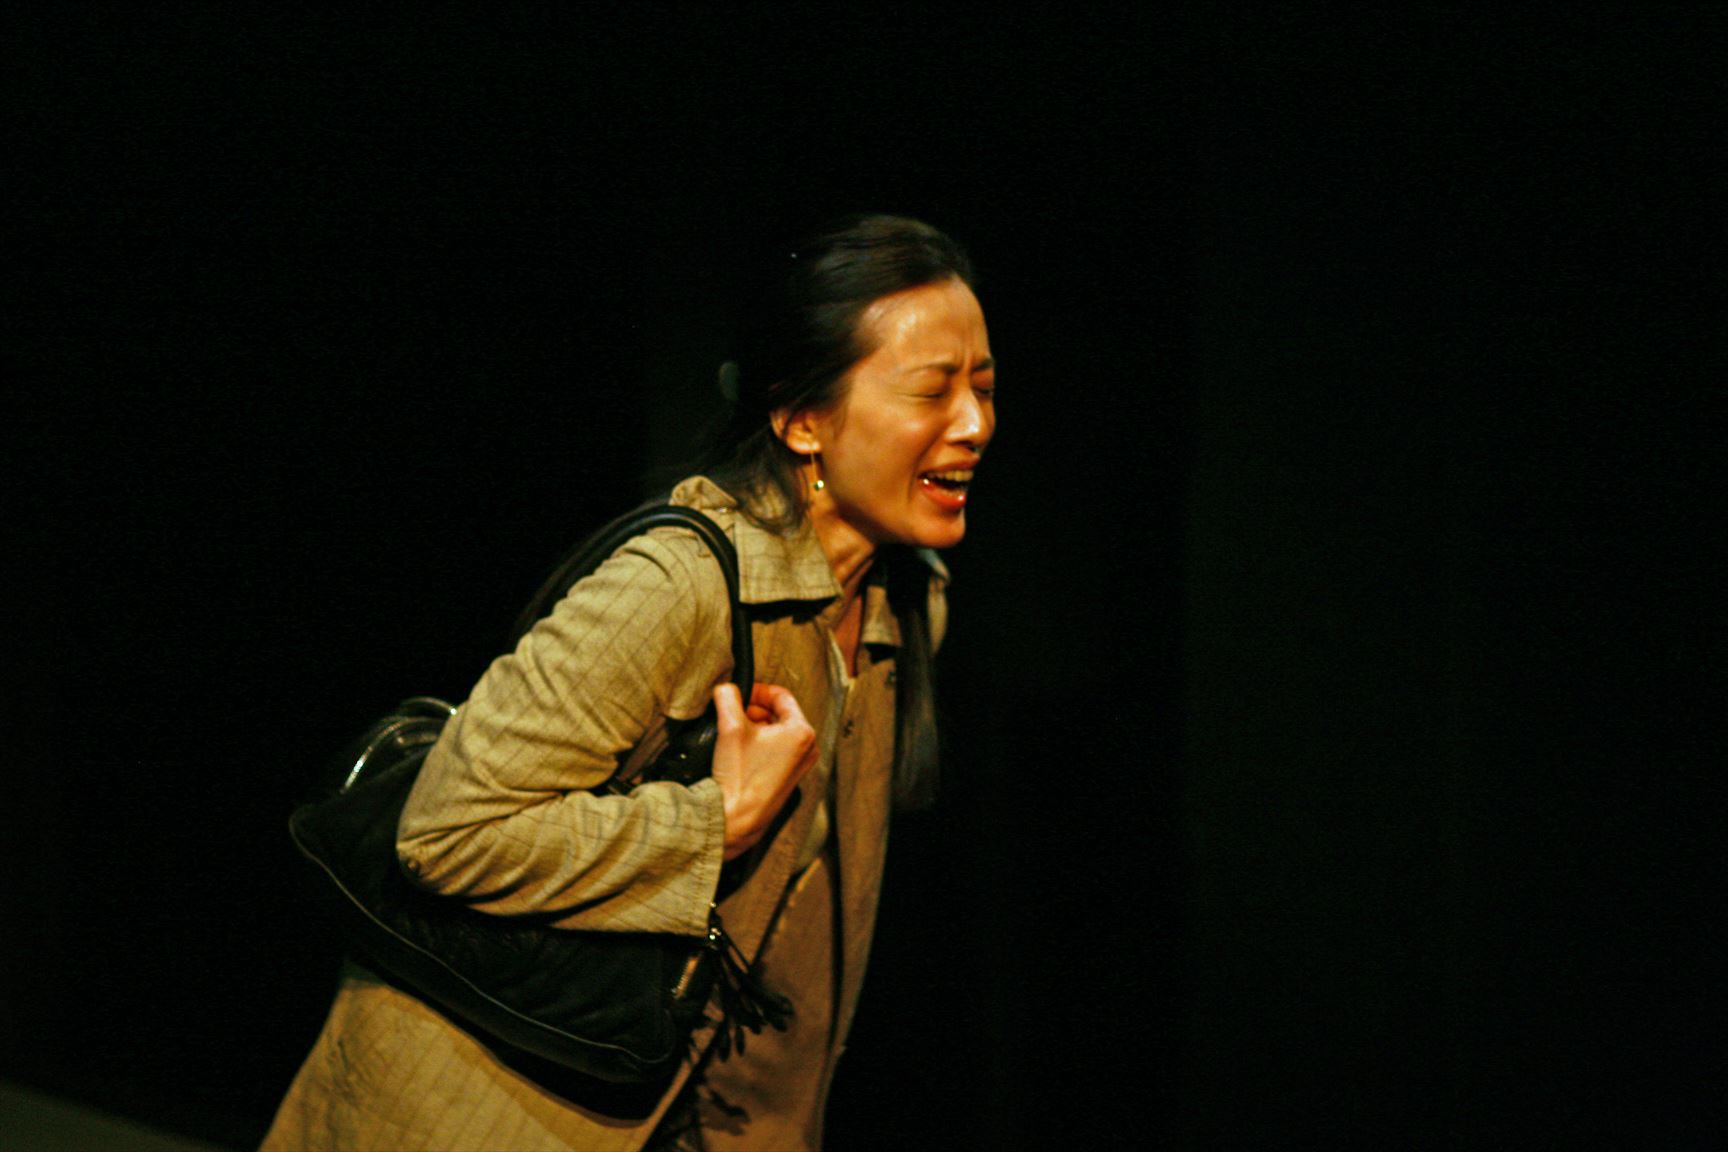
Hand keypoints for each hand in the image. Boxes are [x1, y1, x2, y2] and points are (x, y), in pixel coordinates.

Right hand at [711, 682, 817, 861]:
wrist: (737, 819)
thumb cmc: (739, 776)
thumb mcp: (730, 726)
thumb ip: (728, 697)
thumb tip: (726, 688)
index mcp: (802, 731)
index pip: (781, 696)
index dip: (757, 691)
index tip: (740, 693)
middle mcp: (808, 748)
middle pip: (779, 714)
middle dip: (754, 710)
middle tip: (733, 712)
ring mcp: (800, 766)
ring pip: (777, 732)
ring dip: (755, 727)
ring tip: (733, 732)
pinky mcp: (789, 779)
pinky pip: (777, 751)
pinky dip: (760, 744)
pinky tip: (740, 751)